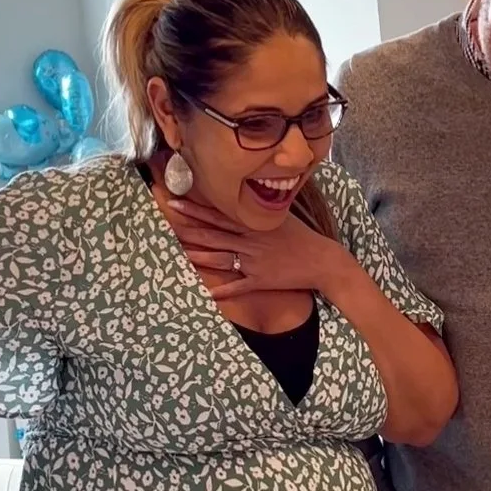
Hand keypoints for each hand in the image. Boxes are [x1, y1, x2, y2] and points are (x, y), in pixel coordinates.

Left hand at [166, 197, 352, 300]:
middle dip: (190, 230)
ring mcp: (254, 262)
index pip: (219, 215)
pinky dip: (223, 291)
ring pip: (221, 259)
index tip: (176, 202)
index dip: (196, 210)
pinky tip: (207, 294)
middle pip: (214, 235)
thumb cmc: (303, 236)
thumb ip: (260, 210)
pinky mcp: (261, 280)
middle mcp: (251, 242)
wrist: (322, 260)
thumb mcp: (282, 216)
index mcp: (254, 225)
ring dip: (199, 257)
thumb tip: (244, 196)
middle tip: (168, 225)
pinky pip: (239, 287)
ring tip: (179, 254)